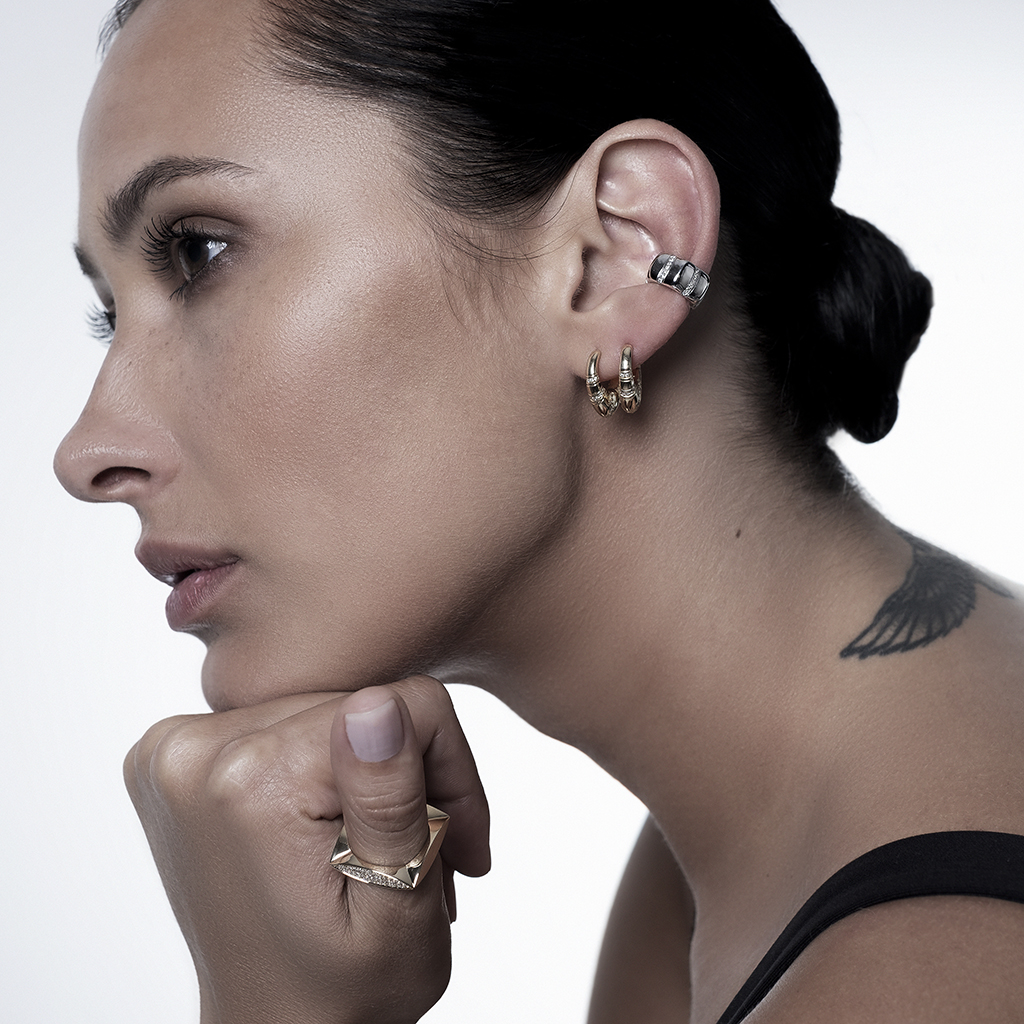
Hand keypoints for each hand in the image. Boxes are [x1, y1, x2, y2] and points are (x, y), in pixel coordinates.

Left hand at [124, 677, 489, 1023]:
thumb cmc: (346, 990)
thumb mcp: (397, 907)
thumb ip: (388, 799)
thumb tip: (378, 704)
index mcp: (248, 782)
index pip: (398, 702)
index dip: (446, 767)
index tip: (458, 838)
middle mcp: (193, 751)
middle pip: (358, 701)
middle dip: (408, 771)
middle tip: (426, 850)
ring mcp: (176, 749)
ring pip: (327, 709)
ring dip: (367, 771)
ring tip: (378, 848)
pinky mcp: (178, 751)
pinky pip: (286, 721)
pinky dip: (322, 766)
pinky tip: (330, 824)